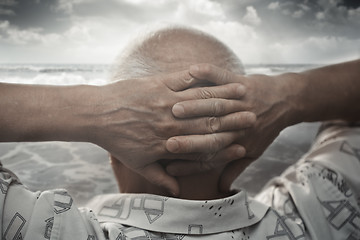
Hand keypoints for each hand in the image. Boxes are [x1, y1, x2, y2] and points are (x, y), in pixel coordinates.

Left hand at [90, 69, 255, 195]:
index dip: (226, 145)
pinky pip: (184, 79)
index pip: (204, 145)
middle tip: (253, 116)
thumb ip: (160, 177)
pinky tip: (215, 75)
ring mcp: (166, 100)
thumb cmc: (117, 141)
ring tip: (242, 93)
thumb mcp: (138, 164)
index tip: (244, 144)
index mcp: (170, 142)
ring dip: (223, 96)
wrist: (96, 115)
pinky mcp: (159, 83)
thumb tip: (176, 190)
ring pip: (200, 98)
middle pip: (209, 121)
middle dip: (233, 119)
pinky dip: (202, 77)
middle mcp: (172, 122)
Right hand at [166, 64, 296, 191]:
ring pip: (210, 103)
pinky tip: (193, 70)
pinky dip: (208, 72)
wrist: (286, 102)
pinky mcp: (238, 82)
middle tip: (166, 138)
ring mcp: (236, 100)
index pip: (207, 153)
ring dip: (192, 105)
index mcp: (236, 140)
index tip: (170, 165)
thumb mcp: (254, 152)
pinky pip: (220, 75)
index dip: (188, 161)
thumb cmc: (266, 128)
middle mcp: (235, 122)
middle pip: (205, 129)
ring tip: (172, 106)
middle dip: (185, 134)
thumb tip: (223, 187)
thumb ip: (235, 168)